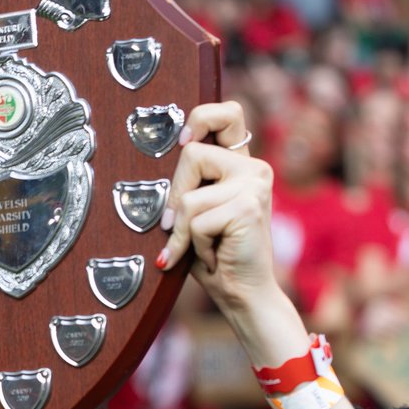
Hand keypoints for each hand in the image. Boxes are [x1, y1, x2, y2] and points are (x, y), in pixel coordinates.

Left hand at [158, 101, 277, 316]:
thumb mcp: (197, 215)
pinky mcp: (248, 207)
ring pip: (190, 196)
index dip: (200, 118)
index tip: (184, 141)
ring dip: (184, 231)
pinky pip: (197, 220)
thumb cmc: (216, 257)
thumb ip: (187, 187)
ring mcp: (254, 185)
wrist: (244, 294)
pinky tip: (213, 257)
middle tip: (175, 226)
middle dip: (175, 194)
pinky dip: (195, 245)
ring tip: (201, 249)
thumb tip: (154, 176)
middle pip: (192, 154)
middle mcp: (253, 169)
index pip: (227, 114)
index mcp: (241, 165)